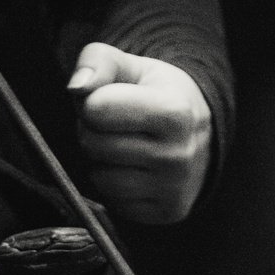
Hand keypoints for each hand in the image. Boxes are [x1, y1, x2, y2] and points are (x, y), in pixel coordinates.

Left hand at [67, 42, 211, 224]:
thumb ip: (98, 61)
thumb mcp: (133, 67)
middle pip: (93, 144)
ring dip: (100, 161)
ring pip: (98, 177)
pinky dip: (113, 185)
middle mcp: (178, 156)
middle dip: (93, 130)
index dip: (93, 101)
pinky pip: (112, 201)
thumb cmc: (159, 95)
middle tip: (117, 124)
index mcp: (175, 113)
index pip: (96, 108)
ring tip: (126, 145)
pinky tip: (133, 169)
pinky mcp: (165, 213)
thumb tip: (76, 88)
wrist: (199, 133)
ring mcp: (172, 190)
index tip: (111, 100)